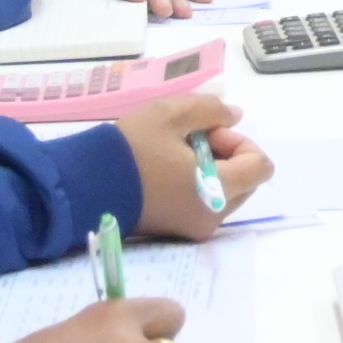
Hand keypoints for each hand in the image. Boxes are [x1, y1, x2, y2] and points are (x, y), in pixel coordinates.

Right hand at [117, 91, 266, 240]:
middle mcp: (211, 217)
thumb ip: (212, 110)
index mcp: (217, 191)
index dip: (241, 144)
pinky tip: (166, 171)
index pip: (260, 167)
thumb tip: (235, 118)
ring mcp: (193, 229)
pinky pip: (204, 205)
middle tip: (190, 142)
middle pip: (246, 181)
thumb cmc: (130, 151)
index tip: (208, 135)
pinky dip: (197, 186)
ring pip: (226, 193)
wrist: (82, 187)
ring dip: (212, 170)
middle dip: (227, 156)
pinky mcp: (175, 232)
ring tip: (174, 155)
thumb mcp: (172, 114)